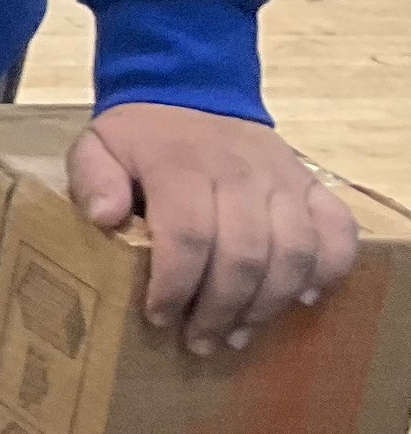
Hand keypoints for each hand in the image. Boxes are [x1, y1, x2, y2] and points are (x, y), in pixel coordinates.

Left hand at [66, 104, 359, 350]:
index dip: (176, 286)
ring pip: (294, 250)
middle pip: (244, 254)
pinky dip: (330, 269)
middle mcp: (240, 171)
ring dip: (269, 303)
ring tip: (240, 334)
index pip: (188, 235)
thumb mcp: (97, 147)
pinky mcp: (312, 184)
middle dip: (221, 310)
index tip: (159, 317)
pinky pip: (339, 229)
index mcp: (182, 165)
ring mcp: (283, 177)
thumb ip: (93, 180)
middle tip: (200, 342)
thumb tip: (104, 217)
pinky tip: (304, 298)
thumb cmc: (141, 138)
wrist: (193, 91)